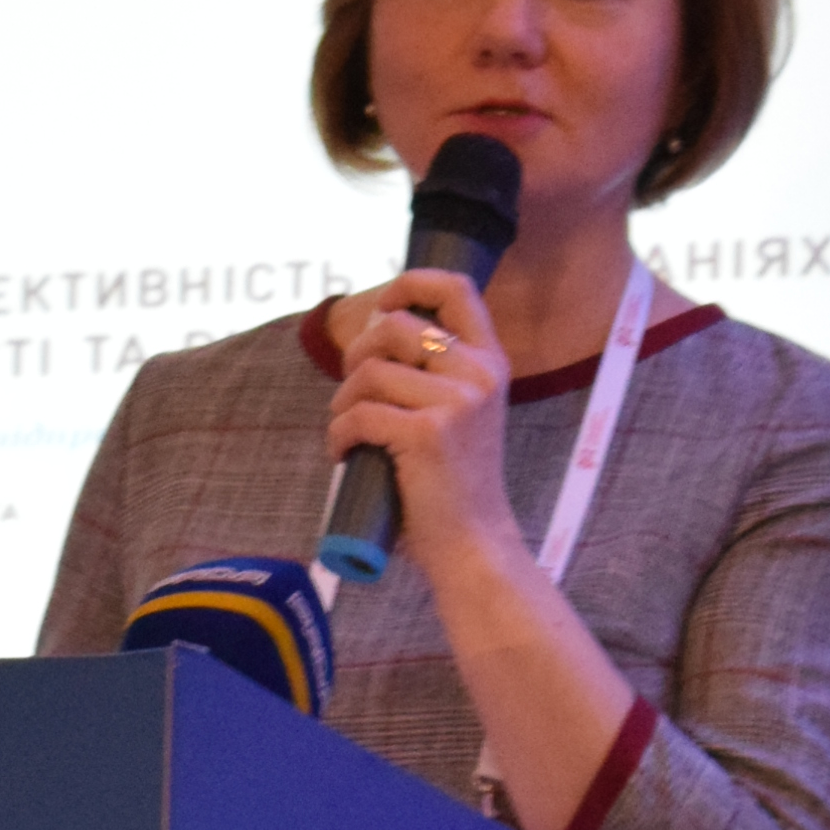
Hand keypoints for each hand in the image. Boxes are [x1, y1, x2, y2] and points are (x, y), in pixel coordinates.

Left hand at [324, 268, 526, 582]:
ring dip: (342, 402)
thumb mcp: (462, 416)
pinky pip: (358, 415)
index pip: (456, 289)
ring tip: (348, 431)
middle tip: (351, 392)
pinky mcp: (426, 433)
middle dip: (357, 355)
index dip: (410, 284)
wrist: (473, 545)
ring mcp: (456, 402)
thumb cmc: (454, 486)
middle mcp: (479, 374)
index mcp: (490, 363)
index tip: (383, 306)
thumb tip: (378, 333)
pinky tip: (344, 455)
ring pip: (368, 373)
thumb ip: (436, 376)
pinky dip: (338, 435)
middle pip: (394, 327)